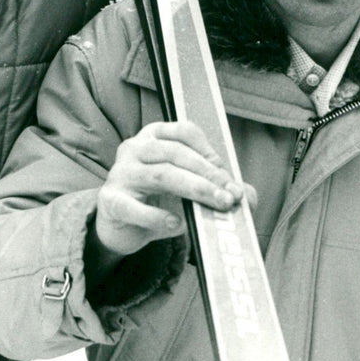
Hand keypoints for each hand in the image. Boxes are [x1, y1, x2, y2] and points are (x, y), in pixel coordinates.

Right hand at [95, 121, 254, 258]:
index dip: (208, 151)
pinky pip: (134, 207)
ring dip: (194, 189)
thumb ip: (216, 189)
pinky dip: (158, 216)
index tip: (227, 176)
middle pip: (175, 152)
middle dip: (208, 174)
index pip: (184, 131)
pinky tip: (177, 224)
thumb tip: (248, 196)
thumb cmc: (156, 202)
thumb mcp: (186, 191)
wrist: (121, 229)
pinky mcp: (110, 201)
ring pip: (160, 174)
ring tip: (216, 205)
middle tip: (230, 196)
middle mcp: (133, 148)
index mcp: (153, 136)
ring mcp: (120, 173)